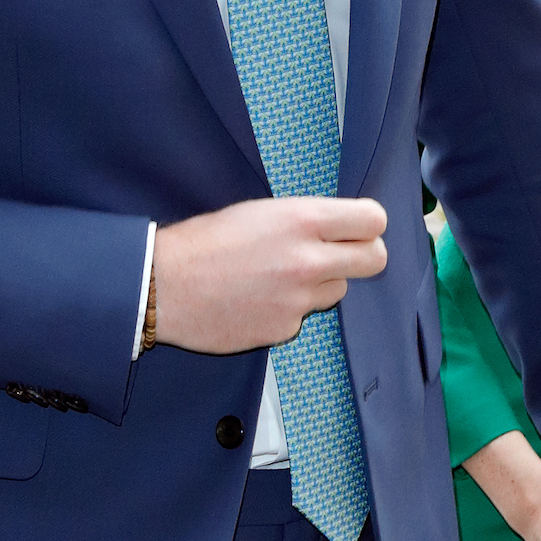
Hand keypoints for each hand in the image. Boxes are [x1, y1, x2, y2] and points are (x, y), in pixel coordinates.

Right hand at [152, 196, 386, 352]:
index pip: (374, 220)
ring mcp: (299, 300)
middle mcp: (309, 260)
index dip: (368, 224)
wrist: (165, 285)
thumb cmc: (206, 241)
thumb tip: (340, 228)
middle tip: (342, 253)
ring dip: (320, 284)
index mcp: (303, 220)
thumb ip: (306, 220)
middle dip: (363, 255)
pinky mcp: (285, 329)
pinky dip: (289, 309)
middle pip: (374, 260)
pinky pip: (304, 316)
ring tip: (279, 276)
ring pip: (338, 290)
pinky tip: (258, 299)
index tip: (359, 228)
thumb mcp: (262, 211)